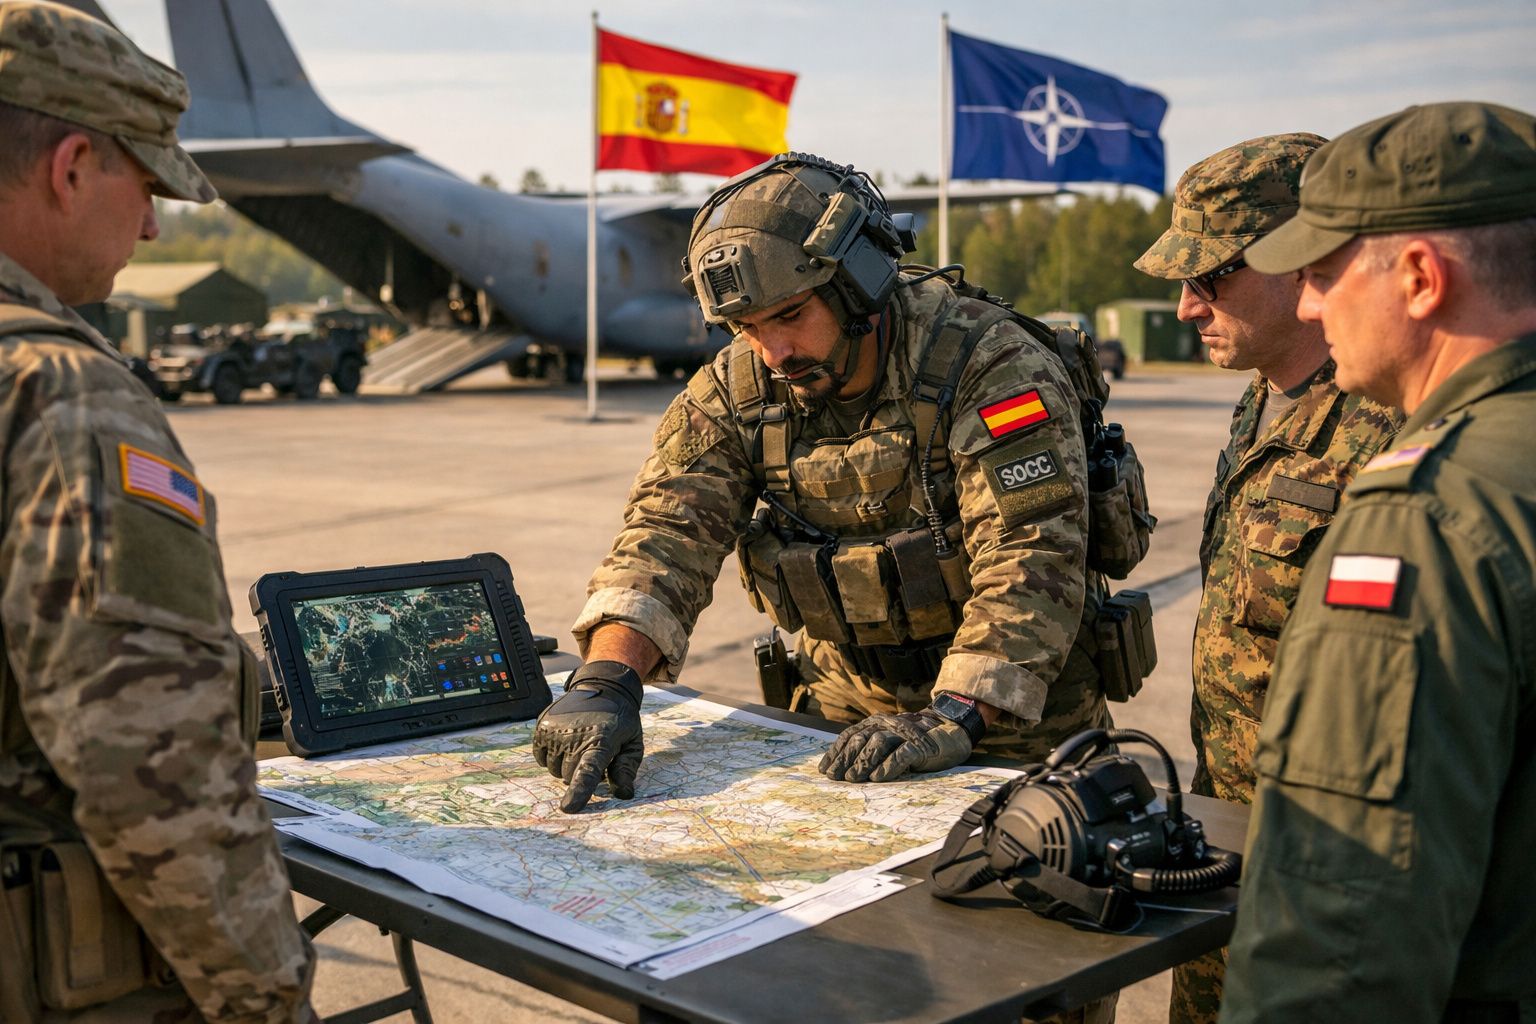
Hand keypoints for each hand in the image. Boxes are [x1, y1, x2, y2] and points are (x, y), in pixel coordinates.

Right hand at [531, 661, 643, 811]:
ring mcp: (556, 730)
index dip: (579, 792)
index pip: (588, 772)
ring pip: (554, 769)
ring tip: (579, 745)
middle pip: (570, 776)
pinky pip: (541, 758)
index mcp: (600, 741)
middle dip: (580, 772)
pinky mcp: (542, 726)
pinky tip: (565, 741)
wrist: (603, 686)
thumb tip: (623, 794)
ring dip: (565, 765)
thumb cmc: (620, 720)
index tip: (568, 808)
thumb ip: (627, 769)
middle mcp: (575, 735)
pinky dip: (552, 756)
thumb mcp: (633, 743)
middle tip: (591, 754)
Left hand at [818, 708, 974, 782]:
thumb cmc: (913, 743)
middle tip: (836, 777)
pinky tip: (878, 778)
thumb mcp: (889, 745)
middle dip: (846, 759)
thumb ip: (870, 752)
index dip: (836, 752)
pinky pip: (902, 753)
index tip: (825, 769)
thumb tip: (844, 771)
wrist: (949, 732)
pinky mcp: (921, 745)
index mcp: (876, 724)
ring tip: (853, 778)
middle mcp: (887, 725)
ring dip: (864, 761)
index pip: (850, 736)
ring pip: (878, 743)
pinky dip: (889, 765)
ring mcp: (904, 734)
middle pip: (861, 739)